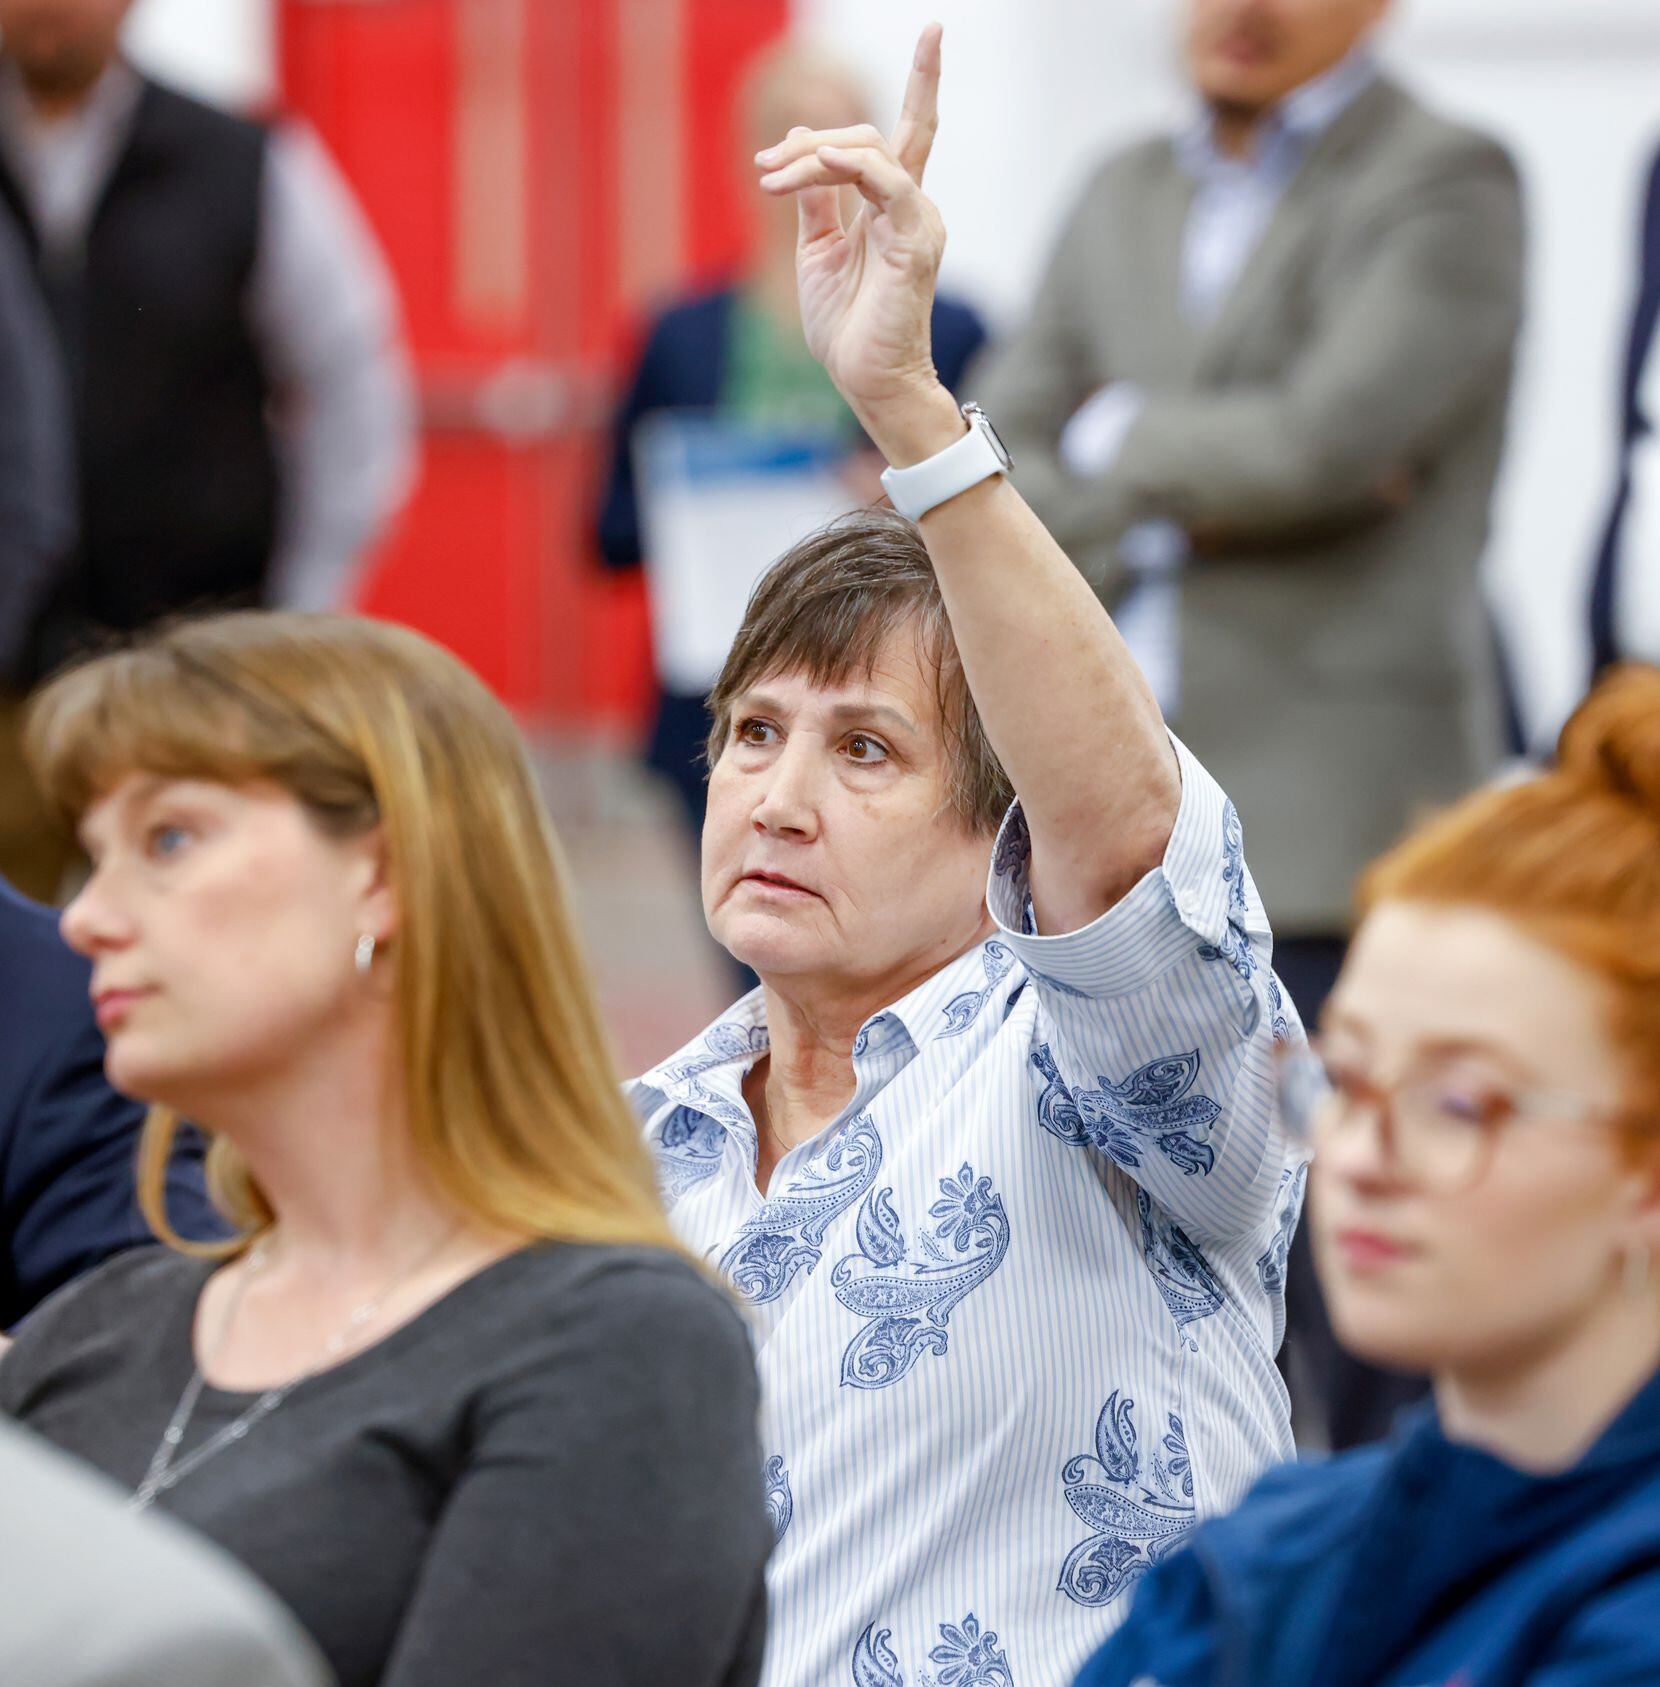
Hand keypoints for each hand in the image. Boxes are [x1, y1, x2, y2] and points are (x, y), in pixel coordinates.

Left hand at [755, 25, 951, 434]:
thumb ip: (817, 197)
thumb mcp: (818, 250)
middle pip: (869, 136)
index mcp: (894, 206)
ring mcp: (918, 220)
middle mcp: (913, 206)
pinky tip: (813, 167)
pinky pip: (886, 181)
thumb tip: (803, 142)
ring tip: (771, 181)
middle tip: (764, 171)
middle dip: (811, 143)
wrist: (864, 378)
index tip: (935, 27)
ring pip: (869, 151)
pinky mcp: (915, 239)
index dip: (927, 77)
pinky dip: (847, 166)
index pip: (913, 129)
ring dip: (811, 157)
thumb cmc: (846, 325)